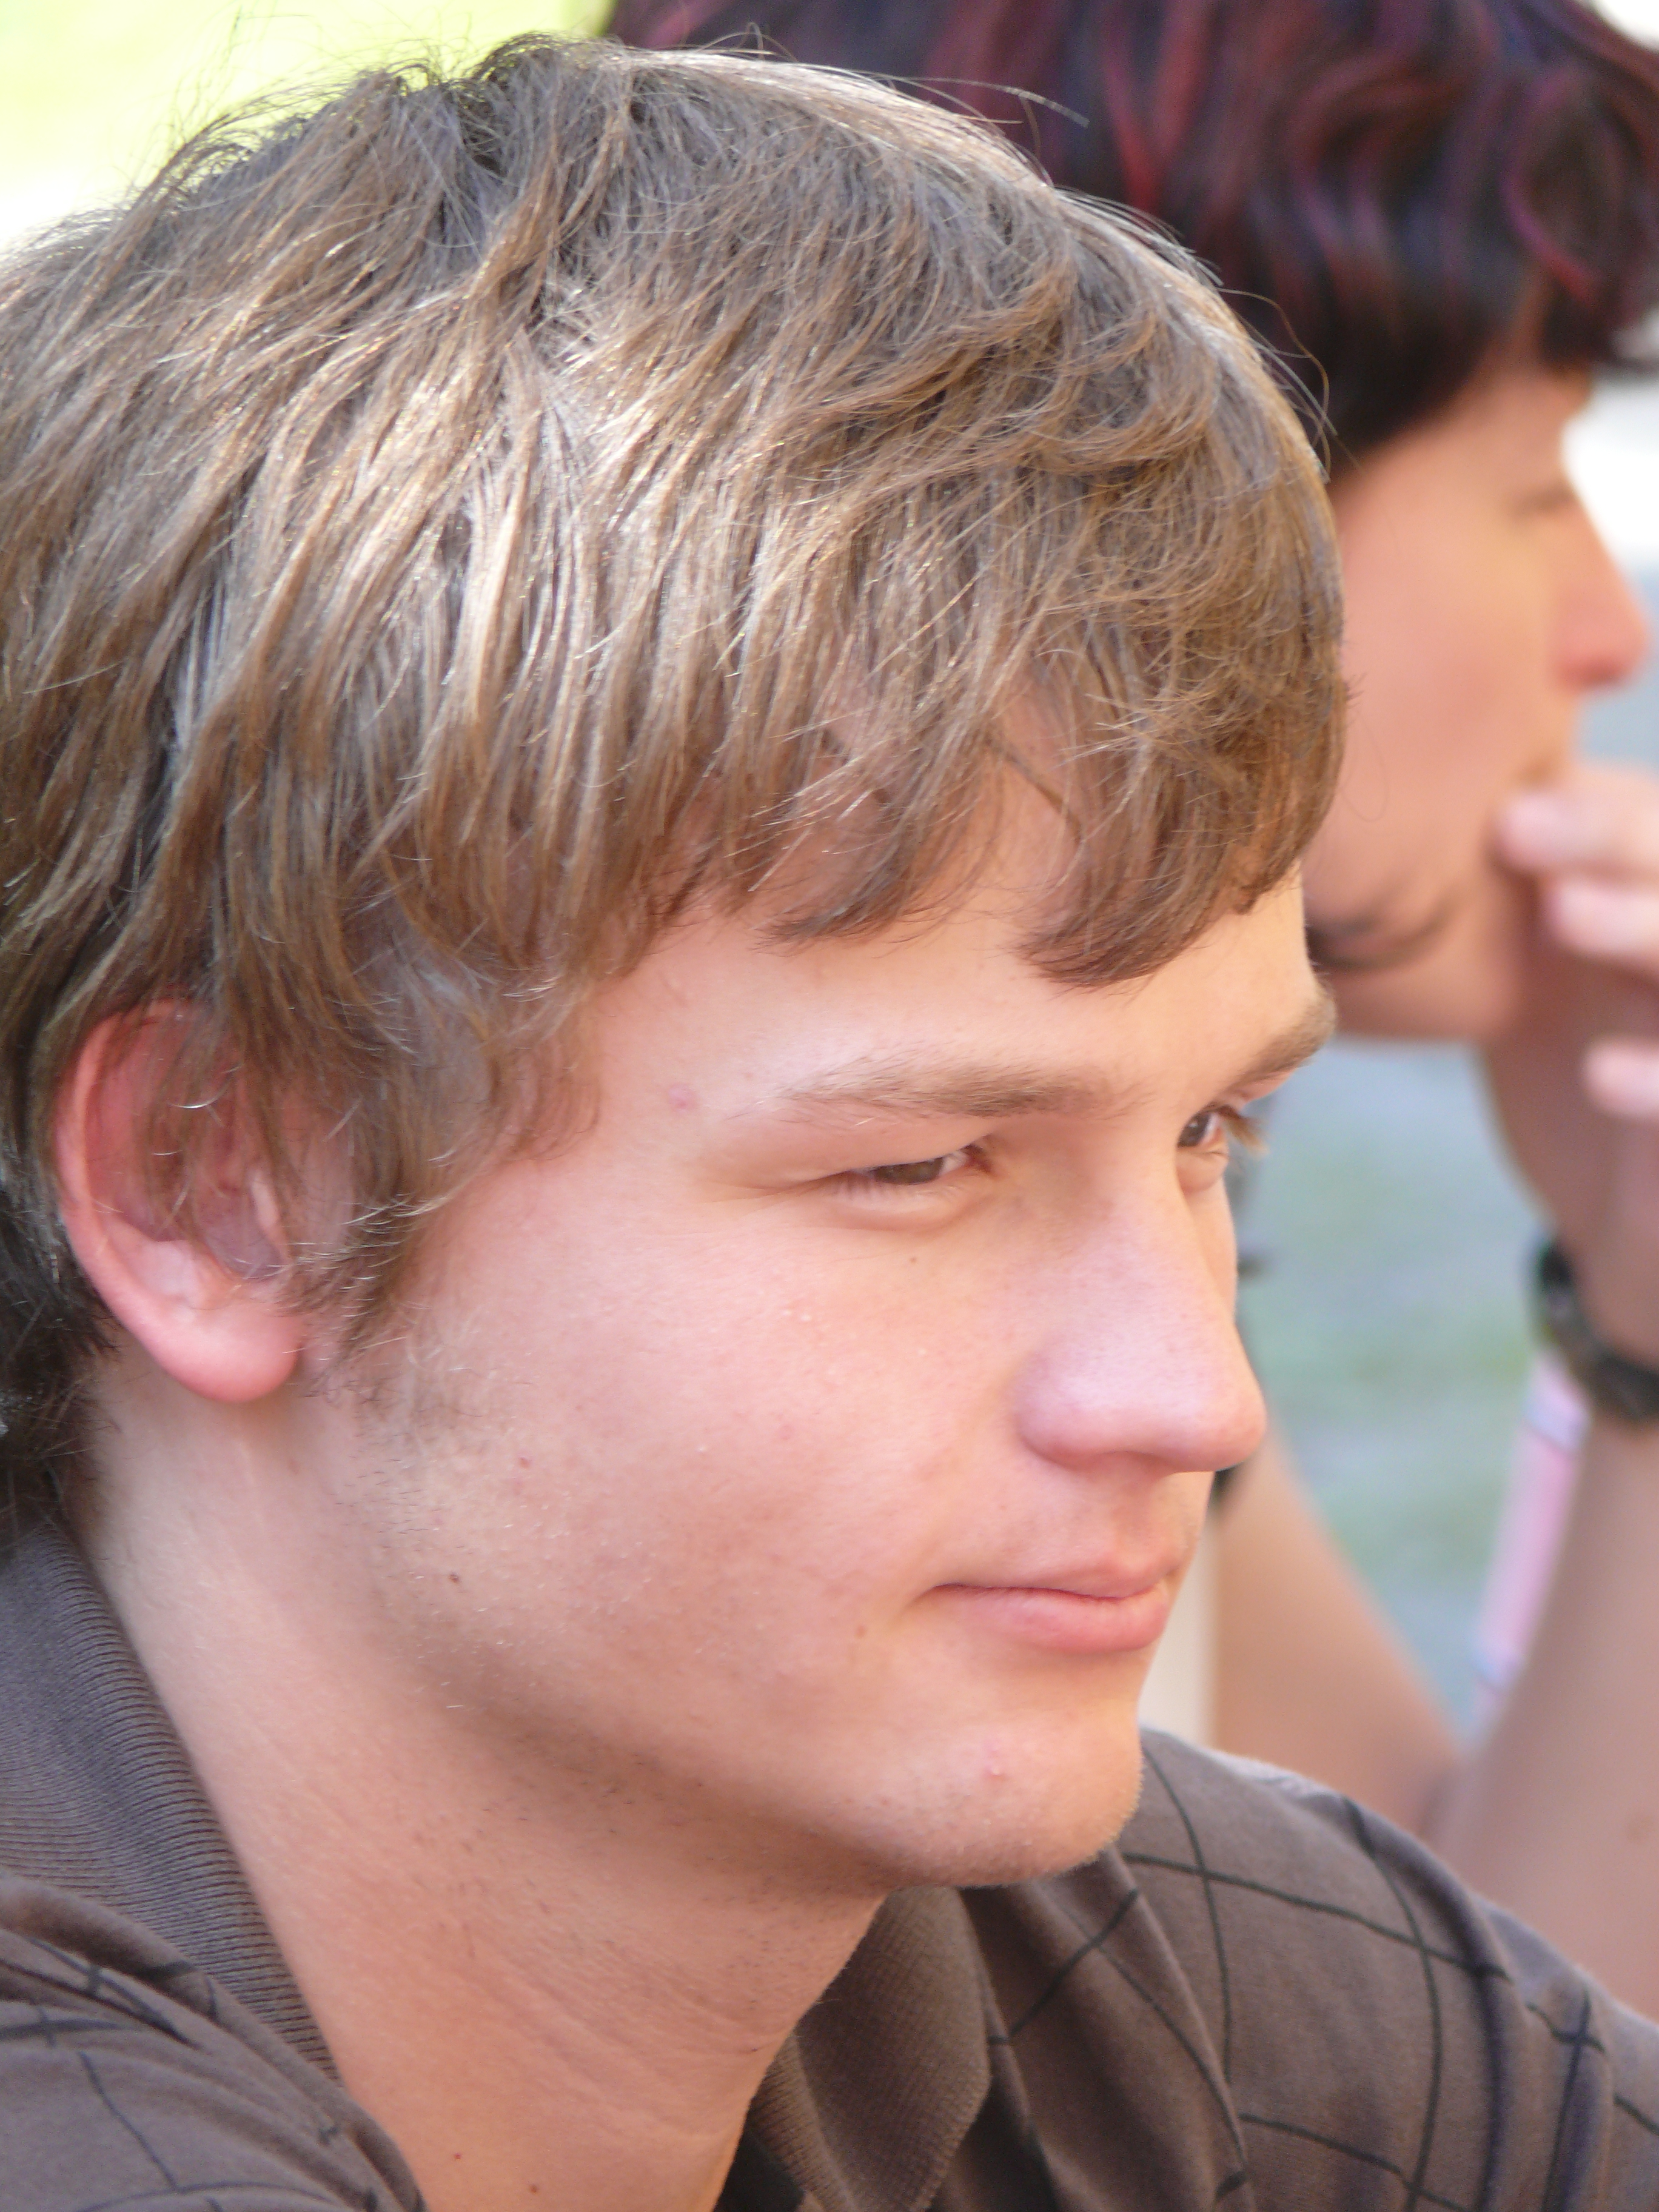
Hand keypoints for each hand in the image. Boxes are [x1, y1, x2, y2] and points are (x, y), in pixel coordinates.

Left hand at [1487, 762, 1658, 1362]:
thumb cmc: (1565, 1046)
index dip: (1581, 796)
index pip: (1634, 812)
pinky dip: (1656, 1080)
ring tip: (1563, 914)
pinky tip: (1603, 1077)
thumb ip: (1484, 888)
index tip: (1494, 790)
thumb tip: (1340, 811)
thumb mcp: (1526, 962)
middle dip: (1602, 837)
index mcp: (1645, 884)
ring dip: (1638, 927)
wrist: (1624, 1202)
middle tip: (1516, 826)